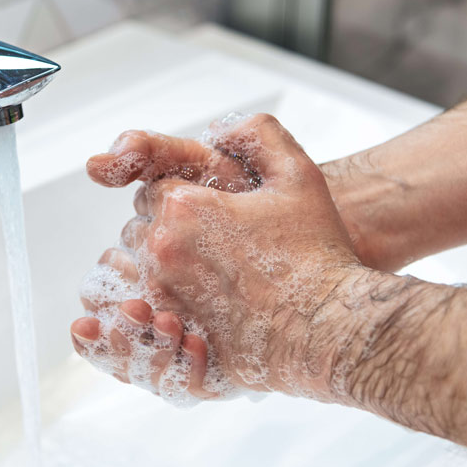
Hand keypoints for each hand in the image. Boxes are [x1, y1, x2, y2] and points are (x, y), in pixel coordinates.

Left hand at [70, 114, 394, 402]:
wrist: (331, 325)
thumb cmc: (317, 253)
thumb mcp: (297, 175)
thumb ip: (258, 135)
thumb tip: (220, 131)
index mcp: (184, 207)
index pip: (154, 189)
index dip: (182, 197)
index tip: (210, 211)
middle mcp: (164, 250)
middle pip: (139, 228)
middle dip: (165, 229)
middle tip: (208, 241)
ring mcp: (163, 296)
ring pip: (135, 271)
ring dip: (157, 267)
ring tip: (199, 274)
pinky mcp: (169, 335)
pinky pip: (141, 315)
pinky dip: (154, 307)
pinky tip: (189, 305)